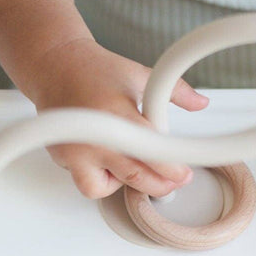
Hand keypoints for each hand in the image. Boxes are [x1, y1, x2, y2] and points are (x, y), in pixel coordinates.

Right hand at [30, 38, 207, 198]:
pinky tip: (109, 162)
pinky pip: (89, 185)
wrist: (54, 66)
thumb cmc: (94, 70)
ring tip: (133, 162)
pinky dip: (102, 180)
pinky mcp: (62, 160)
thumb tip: (201, 102)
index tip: (183, 174)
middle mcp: (93, 136)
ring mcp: (75, 151)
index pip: (151, 152)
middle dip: (159, 184)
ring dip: (126, 183)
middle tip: (172, 179)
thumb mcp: (138, 74)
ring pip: (109, 189)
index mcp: (115, 114)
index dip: (171, 169)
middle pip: (135, 178)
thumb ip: (174, 90)